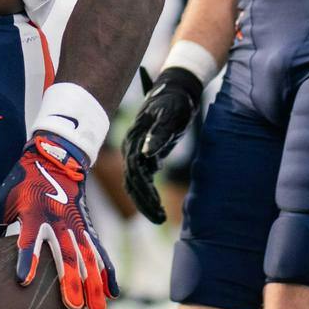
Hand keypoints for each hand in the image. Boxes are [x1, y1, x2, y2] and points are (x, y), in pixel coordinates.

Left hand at [0, 133, 116, 308]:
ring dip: (93, 284)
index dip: (26, 258)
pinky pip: (100, 252)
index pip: (29, 239)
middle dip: (70, 280)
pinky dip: (108, 272)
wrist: (56, 158)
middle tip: (72, 306)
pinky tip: (113, 293)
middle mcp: (58, 221)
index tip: (23, 279)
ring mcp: (77, 225)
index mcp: (34, 214)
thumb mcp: (1, 202)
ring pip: (88, 258)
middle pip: (66, 254)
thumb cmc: (22, 183)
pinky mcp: (88, 227)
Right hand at [121, 66, 202, 223]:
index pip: (135, 171)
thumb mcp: (170, 116)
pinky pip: (143, 179)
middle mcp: (131, 147)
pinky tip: (158, 207)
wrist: (177, 89)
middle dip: (144, 202)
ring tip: (160, 218)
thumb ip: (158, 134)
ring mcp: (137, 152)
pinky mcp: (146, 154)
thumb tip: (147, 154)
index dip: (145, 191)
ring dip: (146, 202)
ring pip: (135, 183)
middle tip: (160, 219)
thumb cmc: (175, 101)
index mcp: (135, 139)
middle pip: (132, 182)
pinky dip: (149, 194)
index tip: (156, 206)